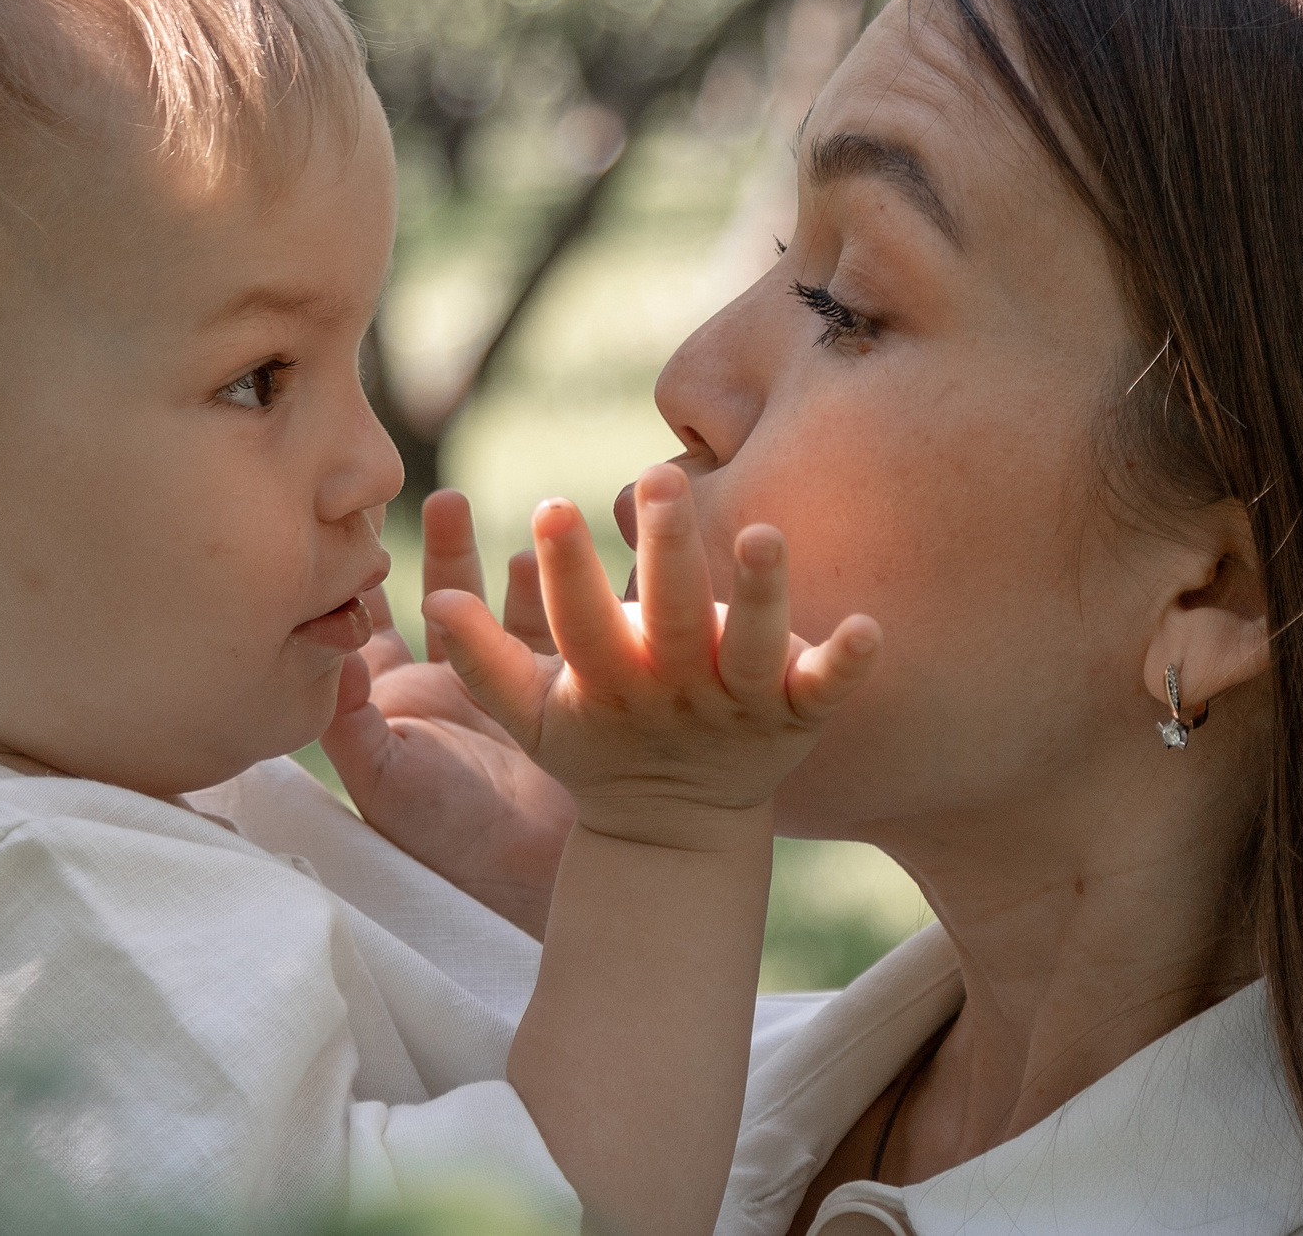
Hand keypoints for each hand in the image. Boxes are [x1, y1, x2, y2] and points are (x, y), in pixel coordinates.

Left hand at [321, 491, 576, 935]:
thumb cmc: (445, 837)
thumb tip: (329, 651)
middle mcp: (451, 683)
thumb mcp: (384, 781)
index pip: (373, 622)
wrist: (534, 879)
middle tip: (445, 498)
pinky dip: (555, 589)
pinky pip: (558, 624)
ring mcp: (509, 682)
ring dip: (503, 564)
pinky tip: (550, 560)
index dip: (364, 574)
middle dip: (444, 547)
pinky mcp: (562, 687)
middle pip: (444, 596)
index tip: (361, 521)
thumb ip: (349, 720)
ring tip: (522, 538)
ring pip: (501, 602)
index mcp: (397, 700)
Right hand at [424, 463, 879, 851]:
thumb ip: (483, 660)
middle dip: (666, 553)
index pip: (580, 624)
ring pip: (751, 650)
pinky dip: (846, 664)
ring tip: (763, 534)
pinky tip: (868, 628)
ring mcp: (738, 702)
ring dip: (759, 597)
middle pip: (670, 621)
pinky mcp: (794, 713)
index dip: (566, 572)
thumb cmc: (598, 746)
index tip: (552, 507)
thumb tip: (434, 602)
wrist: (676, 826)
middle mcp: (674, 689)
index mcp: (608, 684)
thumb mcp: (532, 716)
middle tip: (662, 477)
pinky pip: (825, 691)